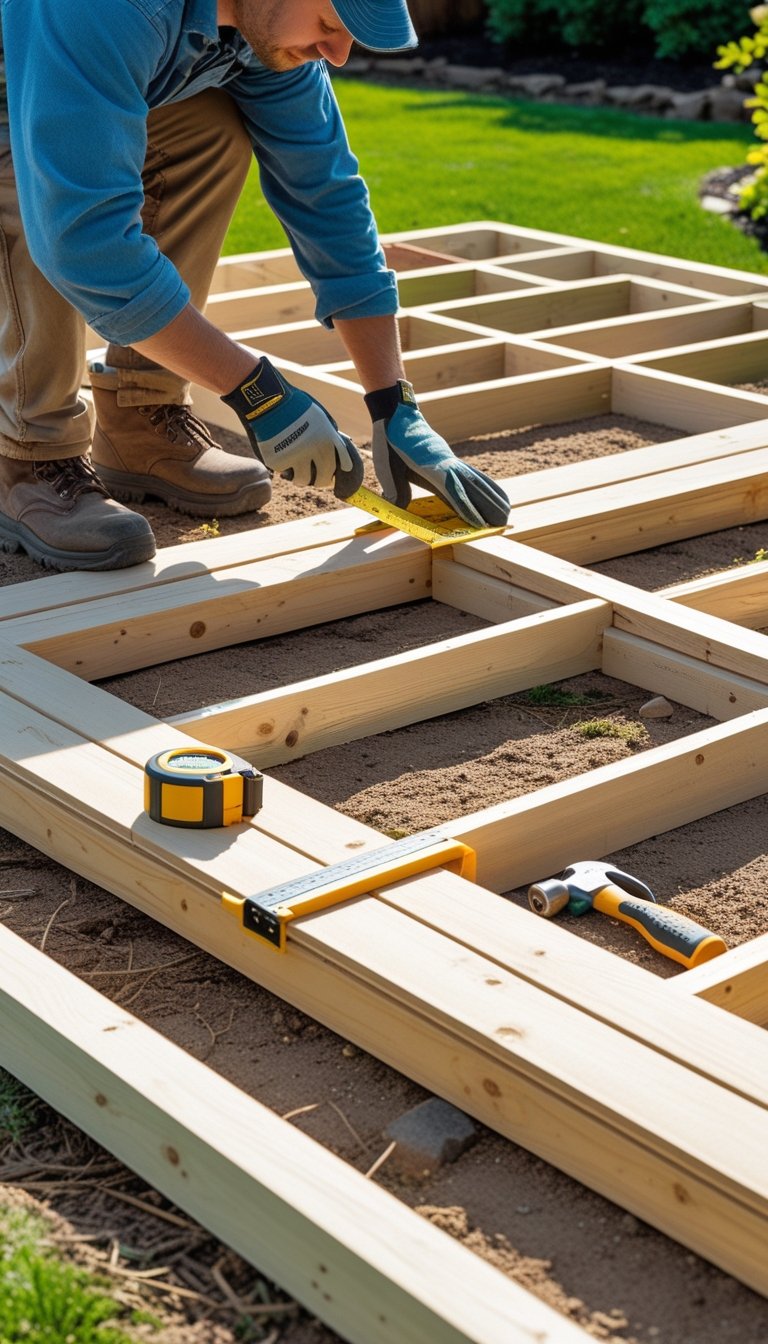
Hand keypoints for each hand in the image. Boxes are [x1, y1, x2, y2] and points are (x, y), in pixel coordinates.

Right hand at [221, 357, 363, 493]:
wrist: (268, 400)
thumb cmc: (294, 405)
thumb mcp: (319, 415)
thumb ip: (329, 432)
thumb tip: (338, 446)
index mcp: (328, 438)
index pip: (342, 462)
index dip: (338, 469)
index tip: (333, 474)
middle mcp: (316, 450)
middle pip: (324, 477)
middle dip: (321, 480)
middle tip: (316, 480)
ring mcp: (297, 457)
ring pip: (303, 480)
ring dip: (302, 479)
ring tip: (298, 474)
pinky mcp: (279, 462)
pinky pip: (284, 472)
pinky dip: (283, 468)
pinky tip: (281, 457)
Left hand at [365, 381, 509, 528]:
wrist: (398, 413)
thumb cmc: (390, 441)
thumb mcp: (386, 467)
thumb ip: (394, 489)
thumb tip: (400, 508)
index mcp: (431, 468)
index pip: (453, 491)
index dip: (467, 507)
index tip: (478, 522)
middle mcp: (446, 464)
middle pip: (472, 487)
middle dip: (487, 505)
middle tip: (503, 522)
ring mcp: (450, 461)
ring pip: (476, 480)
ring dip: (491, 496)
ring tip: (505, 511)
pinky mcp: (450, 460)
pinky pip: (471, 474)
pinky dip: (485, 485)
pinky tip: (492, 494)